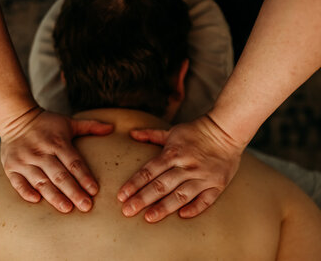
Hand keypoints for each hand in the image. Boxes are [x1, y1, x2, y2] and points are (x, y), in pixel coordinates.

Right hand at [0, 107, 112, 212]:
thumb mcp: (69, 122)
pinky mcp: (11, 166)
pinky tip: (37, 201)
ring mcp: (25, 160)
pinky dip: (26, 191)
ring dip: (54, 196)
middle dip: (73, 192)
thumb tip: (112, 128)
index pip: (74, 162)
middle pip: (60, 175)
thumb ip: (90, 126)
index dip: (84, 177)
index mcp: (57, 142)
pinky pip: (17, 182)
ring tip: (67, 208)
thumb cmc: (47, 124)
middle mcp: (41, 151)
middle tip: (86, 206)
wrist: (16, 117)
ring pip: (41, 181)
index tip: (94, 190)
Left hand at [117, 115, 245, 222]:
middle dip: (142, 199)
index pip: (149, 171)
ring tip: (149, 218)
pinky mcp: (217, 184)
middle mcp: (186, 166)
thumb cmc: (196, 132)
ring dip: (164, 207)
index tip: (121, 196)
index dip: (134, 184)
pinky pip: (206, 200)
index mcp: (173, 153)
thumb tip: (131, 133)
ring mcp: (202, 176)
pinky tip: (182, 216)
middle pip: (161, 185)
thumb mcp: (172, 131)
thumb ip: (151, 135)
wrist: (227, 130)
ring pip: (180, 195)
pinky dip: (195, 208)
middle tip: (127, 211)